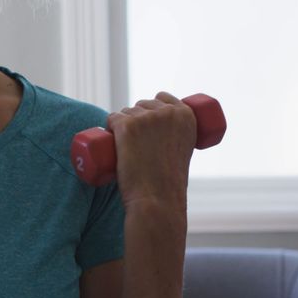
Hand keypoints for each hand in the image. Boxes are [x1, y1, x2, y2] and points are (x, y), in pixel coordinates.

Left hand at [105, 92, 196, 210]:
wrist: (157, 199)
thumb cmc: (169, 184)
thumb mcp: (182, 154)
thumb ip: (178, 141)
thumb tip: (164, 142)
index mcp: (187, 115)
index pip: (163, 98)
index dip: (152, 107)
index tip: (147, 124)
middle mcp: (168, 112)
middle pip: (142, 104)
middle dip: (136, 118)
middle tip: (136, 143)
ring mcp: (146, 118)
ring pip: (126, 112)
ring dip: (122, 125)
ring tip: (127, 148)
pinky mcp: (127, 126)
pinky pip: (112, 118)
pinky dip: (109, 126)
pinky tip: (112, 138)